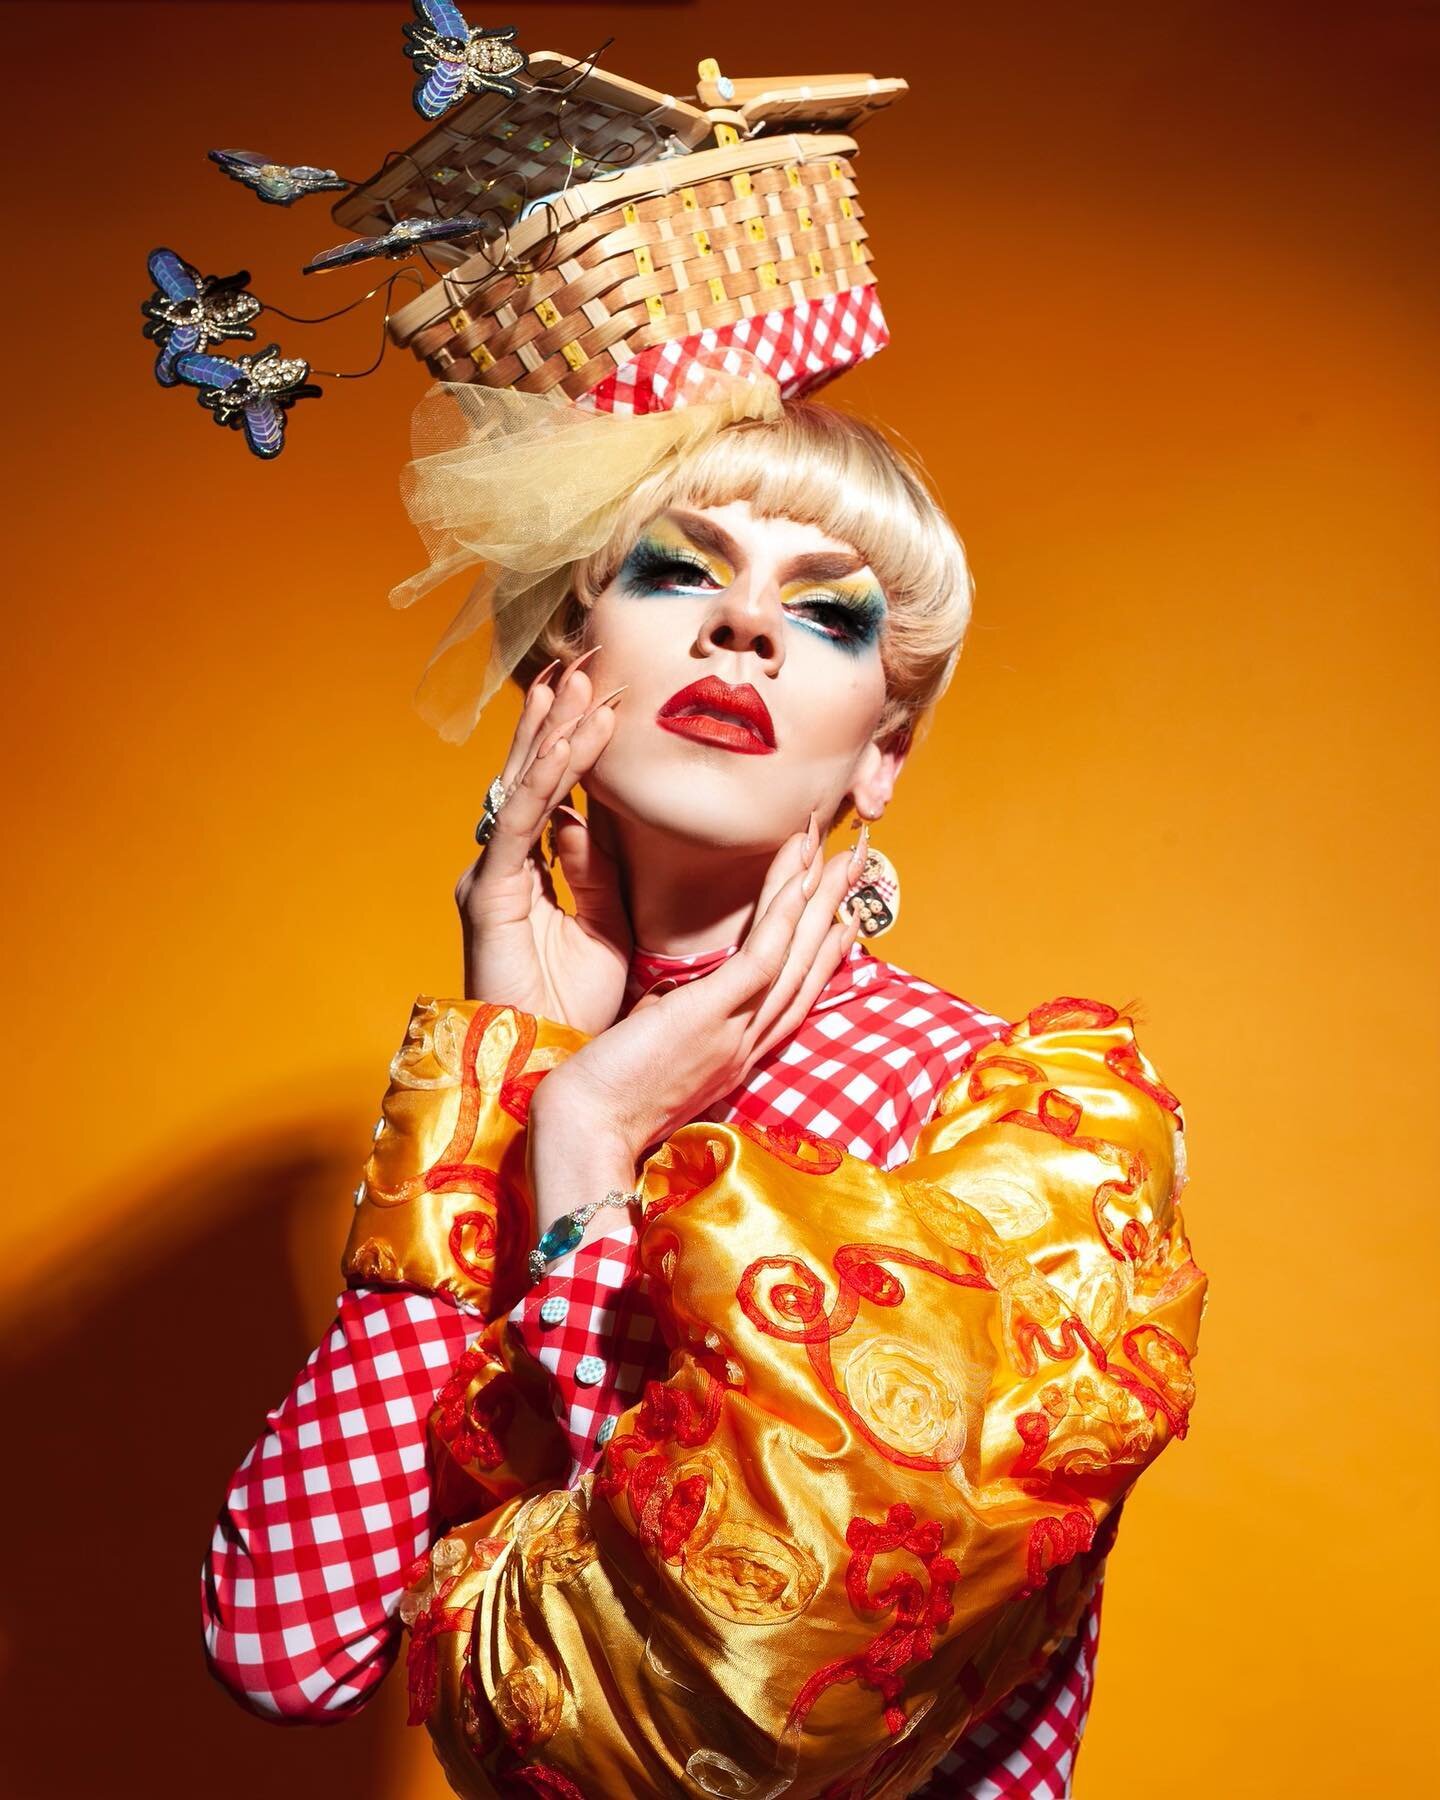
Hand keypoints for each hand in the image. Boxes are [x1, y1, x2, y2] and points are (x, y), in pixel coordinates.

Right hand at [454, 648, 631, 1033]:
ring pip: (523, 788)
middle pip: (531, 779)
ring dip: (553, 731)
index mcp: (529, 876)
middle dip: (558, 721)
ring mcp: (492, 878)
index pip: (551, 795)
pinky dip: (549, 776)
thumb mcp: (605, 923)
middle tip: (586, 664)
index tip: (604, 699)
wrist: (552, 1069)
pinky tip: (572, 737)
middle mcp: (503, 869)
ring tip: (579, 680)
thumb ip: (595, 866)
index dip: (574, 746)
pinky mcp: (490, 894)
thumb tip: (588, 811)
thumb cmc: (580, 1008)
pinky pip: (523, 821)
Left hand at [527, 820, 866, 1231]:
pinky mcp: (709, 1017)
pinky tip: (799, 878)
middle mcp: (746, 1045)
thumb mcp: (653, 1057)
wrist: (586, 1132)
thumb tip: (668, 1004)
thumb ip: (673, 1027)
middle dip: (832, 914)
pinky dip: (784, 917)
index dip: (819, 956)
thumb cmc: (605, 1100)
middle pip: (804, 973)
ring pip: (792, 959)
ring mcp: (733, 1032)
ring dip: (818, 901)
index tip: (841, 918)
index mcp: (734, 1055)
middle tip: (855, 864)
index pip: (789, 998)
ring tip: (839, 854)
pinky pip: (761, 960)